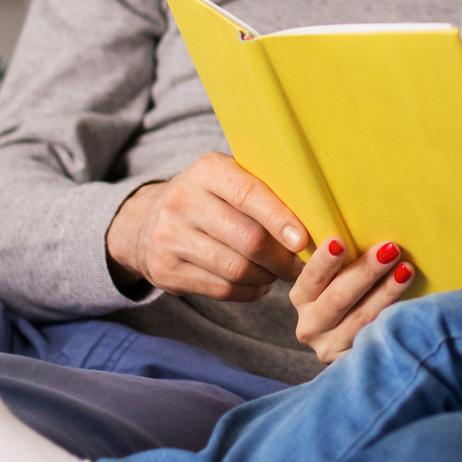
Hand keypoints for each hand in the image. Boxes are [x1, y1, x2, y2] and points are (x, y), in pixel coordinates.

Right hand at [104, 152, 306, 300]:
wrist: (145, 223)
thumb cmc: (209, 199)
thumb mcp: (227, 179)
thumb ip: (263, 190)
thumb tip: (316, 214)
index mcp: (207, 170)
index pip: (249, 195)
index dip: (280, 219)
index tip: (304, 240)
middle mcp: (182, 200)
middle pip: (247, 239)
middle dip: (282, 258)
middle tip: (301, 265)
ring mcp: (169, 237)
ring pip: (236, 269)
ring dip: (268, 277)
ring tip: (280, 273)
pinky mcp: (166, 271)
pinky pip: (222, 289)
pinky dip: (249, 291)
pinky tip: (258, 283)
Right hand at [290, 236, 412, 361]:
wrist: (351, 337)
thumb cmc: (349, 289)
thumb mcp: (336, 275)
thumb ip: (341, 257)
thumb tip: (359, 216)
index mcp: (302, 297)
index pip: (311, 278)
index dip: (324, 261)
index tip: (340, 241)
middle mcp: (311, 325)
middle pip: (338, 299)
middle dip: (366, 272)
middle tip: (390, 249)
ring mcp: (331, 347)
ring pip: (361, 319)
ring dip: (387, 293)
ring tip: (407, 270)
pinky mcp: (352, 361)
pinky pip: (376, 339)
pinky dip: (394, 319)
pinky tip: (412, 305)